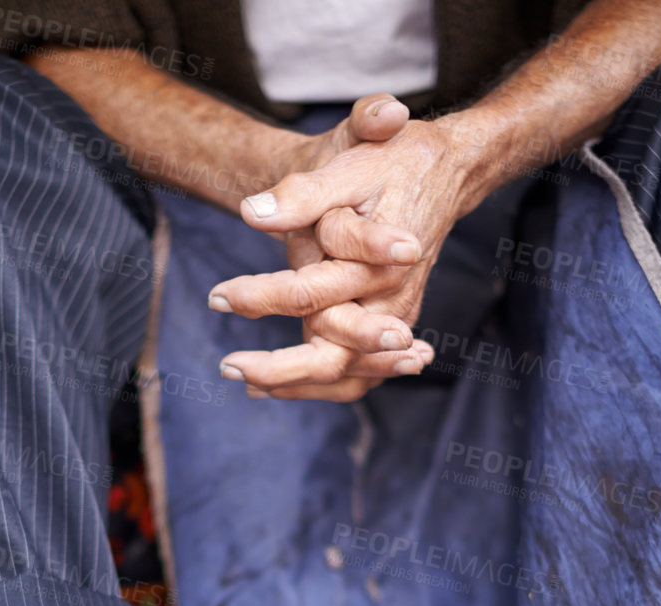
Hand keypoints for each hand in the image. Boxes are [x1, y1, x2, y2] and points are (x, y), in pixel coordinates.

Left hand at [211, 114, 479, 400]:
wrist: (444, 172)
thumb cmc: (393, 164)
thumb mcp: (349, 165)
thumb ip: (303, 193)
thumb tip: (252, 213)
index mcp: (378, 263)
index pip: (312, 293)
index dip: (261, 297)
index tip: (217, 297)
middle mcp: (391, 301)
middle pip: (335, 355)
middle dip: (280, 368)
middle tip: (229, 367)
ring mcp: (395, 319)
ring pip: (349, 376)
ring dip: (299, 386)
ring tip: (249, 384)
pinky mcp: (392, 327)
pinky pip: (359, 373)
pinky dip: (321, 386)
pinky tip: (275, 386)